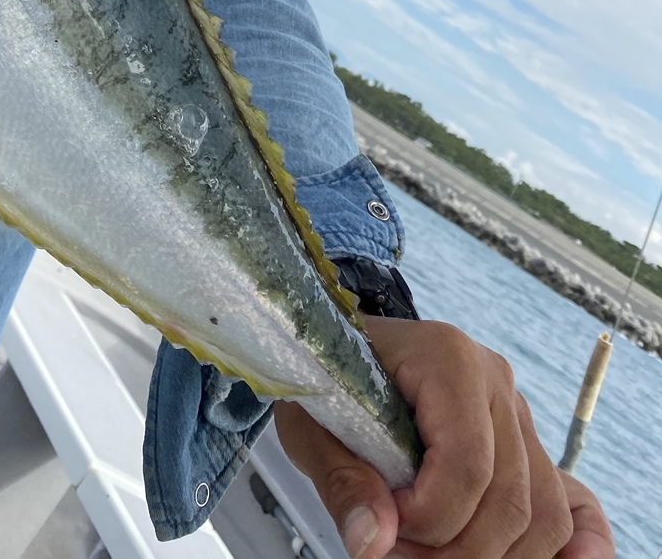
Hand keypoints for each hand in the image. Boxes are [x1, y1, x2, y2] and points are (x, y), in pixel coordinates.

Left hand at [274, 318, 613, 558]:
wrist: (341, 351)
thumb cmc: (327, 381)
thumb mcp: (312, 423)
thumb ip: (342, 480)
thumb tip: (372, 543)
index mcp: (448, 358)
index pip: (467, 466)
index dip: (429, 517)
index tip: (384, 525)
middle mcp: (496, 382)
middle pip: (508, 500)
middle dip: (455, 548)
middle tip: (397, 547)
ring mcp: (518, 413)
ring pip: (542, 513)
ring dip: (492, 555)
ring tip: (429, 550)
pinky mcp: (526, 444)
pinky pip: (571, 502)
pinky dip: (577, 543)